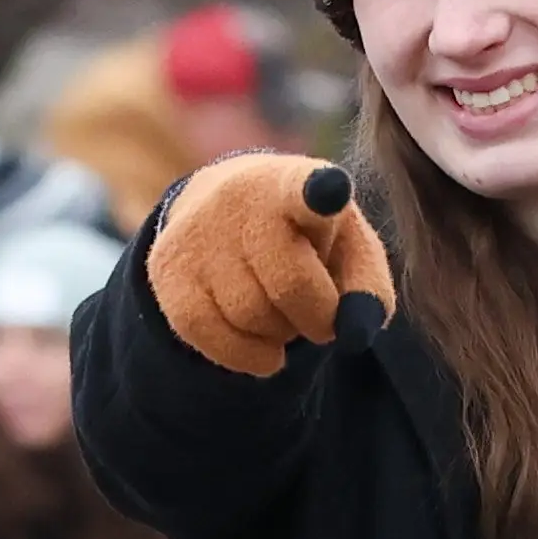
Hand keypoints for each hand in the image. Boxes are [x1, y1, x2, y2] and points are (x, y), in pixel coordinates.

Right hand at [147, 153, 385, 377]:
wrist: (229, 210)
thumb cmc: (308, 237)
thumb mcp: (350, 251)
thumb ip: (370, 291)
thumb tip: (356, 333)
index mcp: (297, 183)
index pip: (307, 188)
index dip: (320, 191)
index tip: (330, 186)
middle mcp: (241, 198)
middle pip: (290, 286)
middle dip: (317, 317)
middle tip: (320, 314)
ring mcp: (198, 231)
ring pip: (250, 317)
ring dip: (279, 334)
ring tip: (281, 309)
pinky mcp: (167, 268)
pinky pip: (209, 335)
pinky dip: (244, 354)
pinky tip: (261, 344)